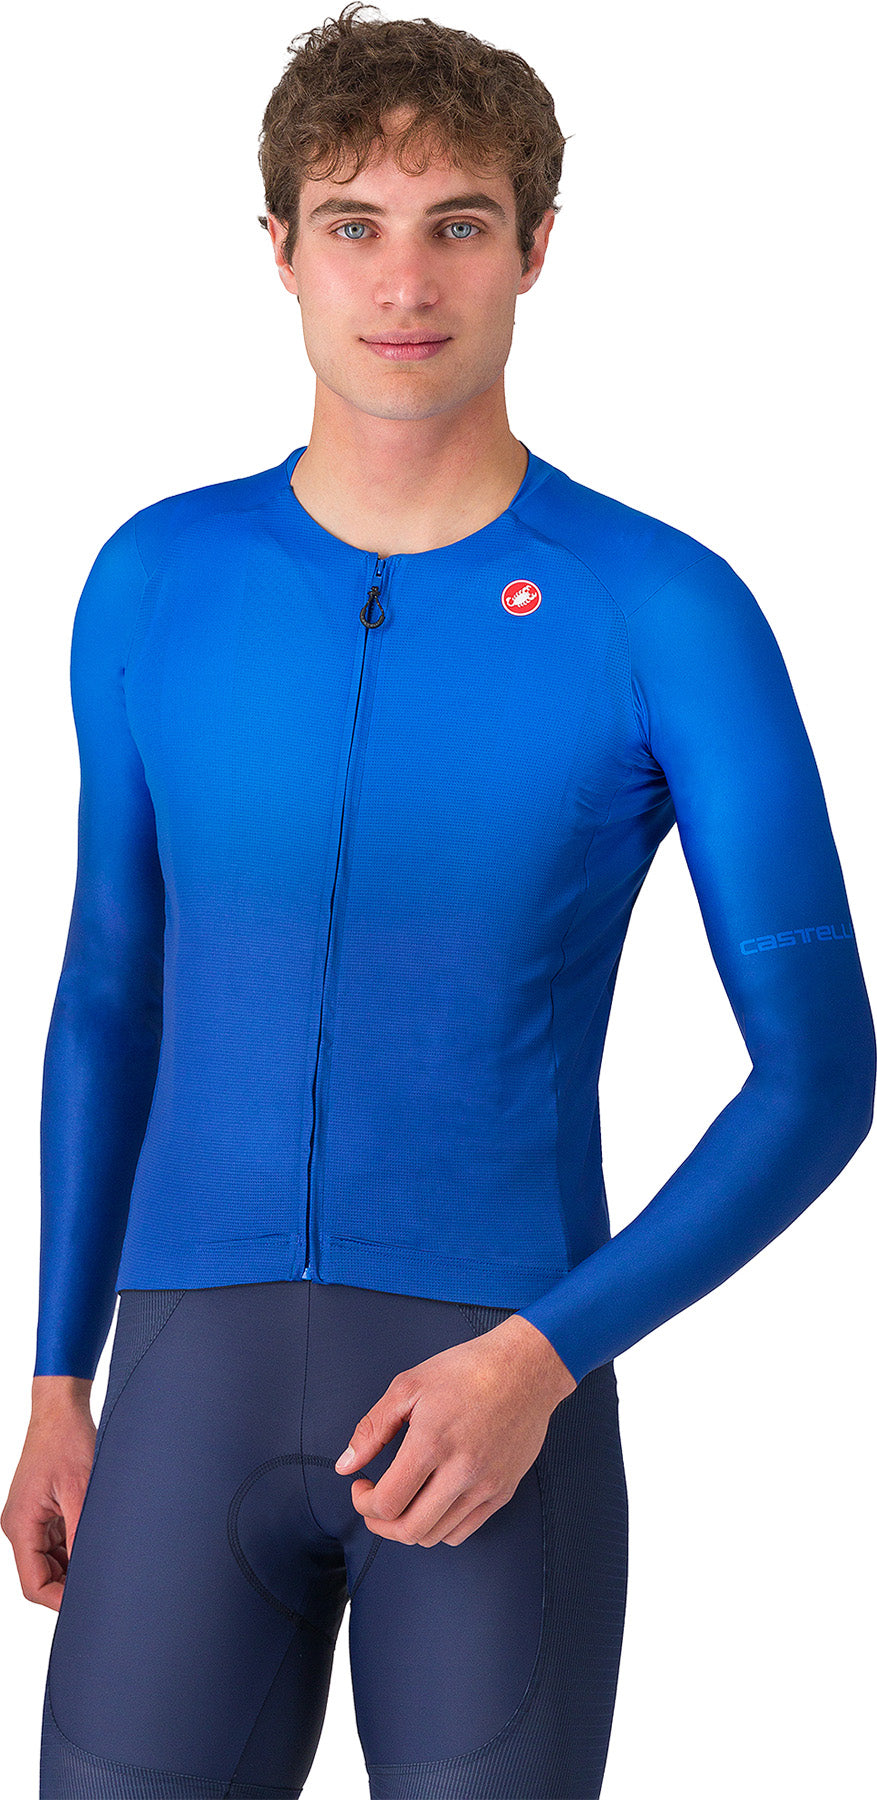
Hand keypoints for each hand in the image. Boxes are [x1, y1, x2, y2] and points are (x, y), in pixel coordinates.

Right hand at [1, 1384, 95, 1610]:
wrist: (61, 1409)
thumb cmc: (68, 1440)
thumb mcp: (81, 1489)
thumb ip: (81, 1533)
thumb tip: (92, 1573)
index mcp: (21, 1525)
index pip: (34, 1584)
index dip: (60, 1601)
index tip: (90, 1602)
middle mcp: (20, 1526)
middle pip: (41, 1577)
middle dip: (69, 1585)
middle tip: (104, 1584)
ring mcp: (31, 1519)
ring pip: (50, 1562)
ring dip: (74, 1566)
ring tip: (105, 1562)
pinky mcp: (42, 1511)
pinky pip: (55, 1543)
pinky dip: (75, 1549)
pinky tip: (97, 1543)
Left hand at [334, 1313, 576, 1546]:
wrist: (526, 1368)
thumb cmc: (468, 1369)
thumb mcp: (409, 1385)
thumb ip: (373, 1428)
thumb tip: (346, 1465)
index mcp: (432, 1443)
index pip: (388, 1502)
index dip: (364, 1503)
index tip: (361, 1486)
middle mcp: (462, 1471)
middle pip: (410, 1530)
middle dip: (380, 1524)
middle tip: (374, 1503)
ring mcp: (486, 1485)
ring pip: (437, 1537)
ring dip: (408, 1528)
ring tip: (402, 1501)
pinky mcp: (504, 1491)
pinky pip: (465, 1531)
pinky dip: (440, 1528)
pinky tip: (432, 1503)